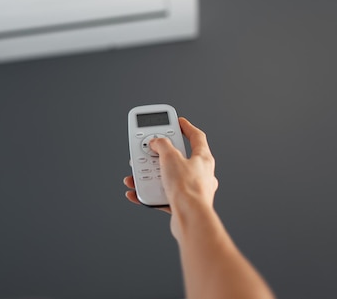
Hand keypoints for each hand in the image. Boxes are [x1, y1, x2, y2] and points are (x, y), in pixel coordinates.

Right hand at [124, 118, 218, 238]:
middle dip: (160, 154)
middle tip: (150, 150)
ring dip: (150, 175)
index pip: (196, 137)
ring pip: (168, 177)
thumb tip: (157, 142)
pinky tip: (138, 192)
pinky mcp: (182, 204)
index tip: (177, 122)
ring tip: (138, 174)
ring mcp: (191, 189)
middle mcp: (200, 174)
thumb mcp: (170, 157)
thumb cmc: (188, 189)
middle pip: (178, 157)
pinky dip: (148, 192)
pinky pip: (162, 194)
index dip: (186, 127)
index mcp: (203, 159)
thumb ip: (162, 145)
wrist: (190, 218)